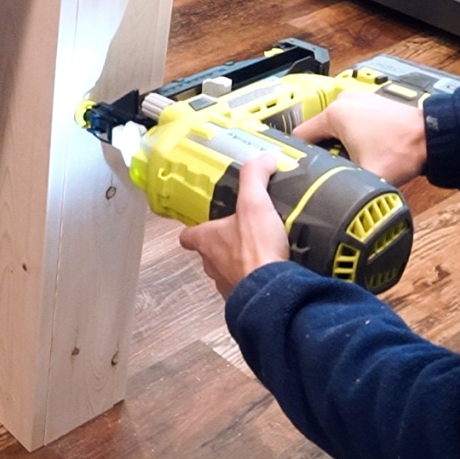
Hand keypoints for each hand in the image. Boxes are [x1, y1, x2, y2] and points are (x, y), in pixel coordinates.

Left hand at [179, 152, 289, 296]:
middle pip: (208, 253)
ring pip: (226, 272)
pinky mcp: (243, 300)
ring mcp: (226, 285)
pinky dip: (253, 280)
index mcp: (206, 241)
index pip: (187, 235)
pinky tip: (270, 271)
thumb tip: (264, 158)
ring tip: (260, 251)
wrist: (272, 292)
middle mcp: (210, 265)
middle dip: (221, 245)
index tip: (203, 225)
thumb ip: (255, 178)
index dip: (193, 229)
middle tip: (241, 233)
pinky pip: (245, 287)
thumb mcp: (255, 204)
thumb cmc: (255, 247)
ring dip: (238, 263)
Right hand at [292, 91, 426, 185]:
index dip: (298, 156)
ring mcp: (358, 100)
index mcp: (334, 114)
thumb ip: (343, 188)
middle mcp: (343, 102)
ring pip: (334, 127)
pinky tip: (360, 152)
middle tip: (327, 172)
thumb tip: (330, 204)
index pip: (300, 136)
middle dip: (320, 152)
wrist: (434, 137)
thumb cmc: (403, 150)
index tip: (299, 171)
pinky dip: (350, 136)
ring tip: (345, 163)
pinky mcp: (371, 104)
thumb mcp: (367, 175)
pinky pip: (350, 122)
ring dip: (336, 145)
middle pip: (317, 132)